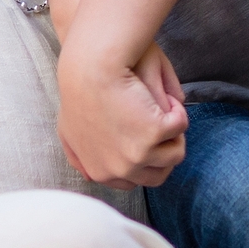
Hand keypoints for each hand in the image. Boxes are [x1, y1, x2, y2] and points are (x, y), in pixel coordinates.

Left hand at [59, 42, 187, 189]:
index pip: (134, 181)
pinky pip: (179, 127)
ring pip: (175, 154)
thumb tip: (91, 176)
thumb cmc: (81, 90)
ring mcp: (137, 156)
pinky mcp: (153, 135)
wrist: (90, 66)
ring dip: (172, 130)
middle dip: (163, 149)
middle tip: (157, 121)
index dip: (144, 157)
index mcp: (101, 172)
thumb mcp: (69, 130)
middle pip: (159, 174)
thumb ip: (79, 156)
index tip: (145, 136)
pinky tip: (162, 96)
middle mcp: (119, 170)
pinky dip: (177, 110)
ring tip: (159, 107)